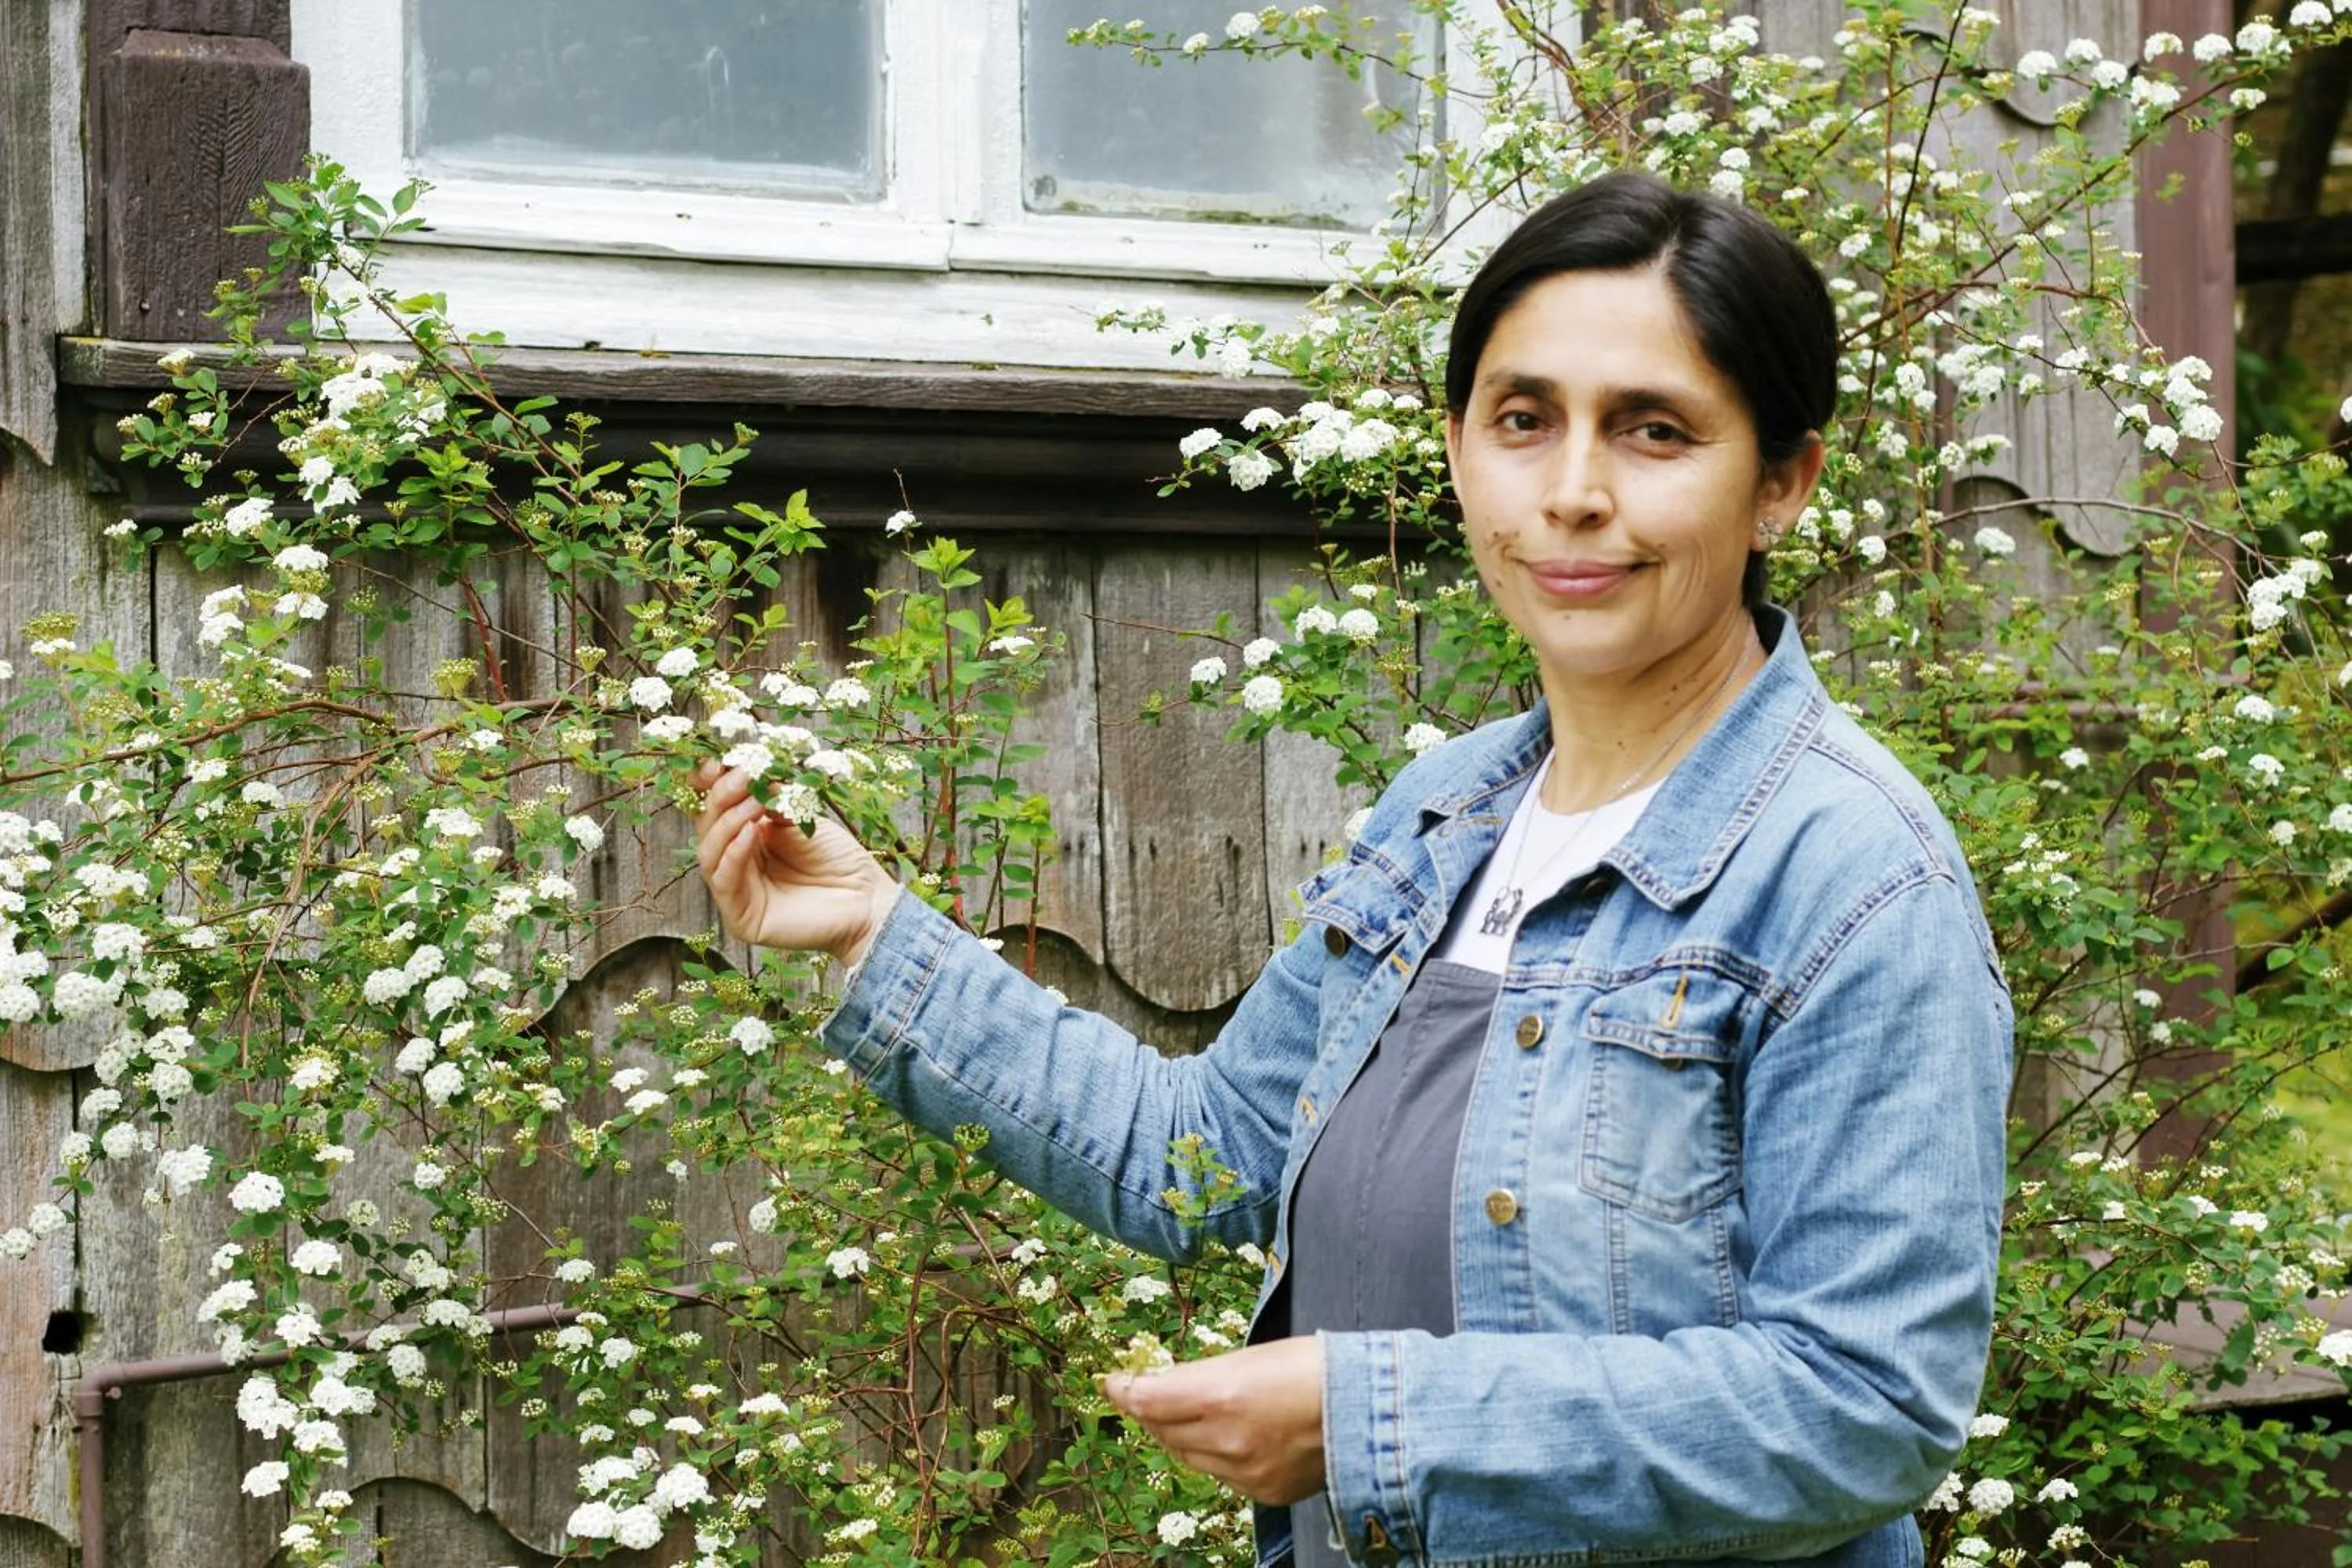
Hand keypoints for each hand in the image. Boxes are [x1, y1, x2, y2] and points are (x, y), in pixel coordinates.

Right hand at [691, 763, 899, 964]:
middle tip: (745, 775)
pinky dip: (734, 854)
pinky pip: (724, 882)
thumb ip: (771, 799)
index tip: (719, 762)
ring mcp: (736, 892)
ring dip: (729, 822)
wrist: (867, 899)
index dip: (708, 785)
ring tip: (754, 802)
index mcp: (745, 837)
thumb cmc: (838, 859)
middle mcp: (734, 863)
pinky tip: (751, 831)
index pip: (712, 810)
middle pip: (707, 827)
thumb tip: (749, 775)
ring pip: (710, 853)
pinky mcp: (741, 919)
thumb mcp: (801, 818)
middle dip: (722, 797)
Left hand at [1101, 1336, 1325, 1505]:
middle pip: (1163, 1430)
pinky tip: (1224, 1439)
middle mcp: (1227, 1439)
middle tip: (1146, 1394)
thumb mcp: (1254, 1356)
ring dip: (1178, 1435)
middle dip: (1151, 1411)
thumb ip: (1205, 1375)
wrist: (1374, 1409)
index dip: (1125, 1389)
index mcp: (1222, 1394)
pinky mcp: (1265, 1492)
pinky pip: (1221, 1476)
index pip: (1150, 1399)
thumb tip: (1169, 1384)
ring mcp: (1246, 1472)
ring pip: (1189, 1457)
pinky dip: (1213, 1457)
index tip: (1113, 1381)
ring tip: (1182, 1415)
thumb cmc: (1317, 1367)